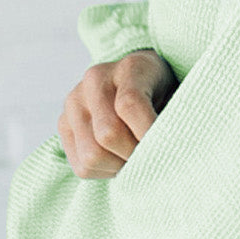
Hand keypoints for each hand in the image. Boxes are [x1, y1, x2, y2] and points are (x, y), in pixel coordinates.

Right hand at [57, 49, 178, 178]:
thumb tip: (167, 150)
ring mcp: (74, 102)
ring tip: (135, 159)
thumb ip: (171, 118)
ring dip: (118, 166)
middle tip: (151, 157)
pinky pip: (81, 166)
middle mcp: (95, 80)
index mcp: (130, 67)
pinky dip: (104, 171)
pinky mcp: (64, 124)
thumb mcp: (176, 94)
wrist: (136, 81)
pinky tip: (119, 159)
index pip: (130, 105)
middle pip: (108, 134)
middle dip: (134, 155)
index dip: (147, 134)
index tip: (166, 148)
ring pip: (92, 154)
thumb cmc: (161, 92)